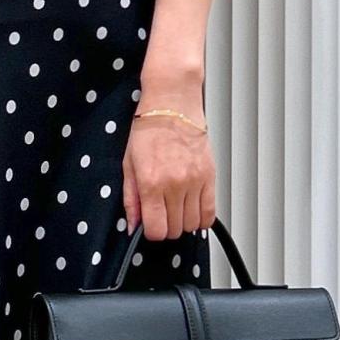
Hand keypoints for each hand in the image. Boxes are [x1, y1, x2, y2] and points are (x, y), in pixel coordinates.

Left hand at [122, 104, 216, 241]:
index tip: (151, 226)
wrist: (172, 107)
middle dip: (167, 227)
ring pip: (192, 224)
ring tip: (177, 208)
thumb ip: (131, 199)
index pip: (156, 229)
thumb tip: (133, 224)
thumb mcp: (129, 165)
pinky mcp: (210, 177)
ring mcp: (195, 182)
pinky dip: (202, 218)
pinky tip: (193, 210)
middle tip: (163, 214)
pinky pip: (210, 212)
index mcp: (151, 182)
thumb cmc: (149, 130)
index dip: (152, 233)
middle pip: (175, 230)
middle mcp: (175, 184)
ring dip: (184, 222)